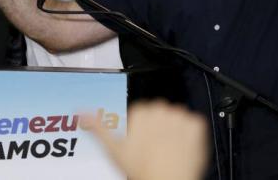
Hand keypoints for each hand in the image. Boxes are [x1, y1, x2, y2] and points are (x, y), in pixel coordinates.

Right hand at [87, 100, 207, 179]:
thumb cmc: (141, 169)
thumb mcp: (113, 149)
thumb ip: (97, 127)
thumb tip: (80, 113)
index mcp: (140, 110)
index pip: (143, 113)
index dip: (143, 131)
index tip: (143, 143)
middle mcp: (160, 108)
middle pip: (160, 114)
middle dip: (159, 128)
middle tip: (155, 149)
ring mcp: (180, 116)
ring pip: (177, 118)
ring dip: (175, 130)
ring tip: (169, 150)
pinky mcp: (196, 124)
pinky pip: (195, 124)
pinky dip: (191, 134)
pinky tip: (183, 147)